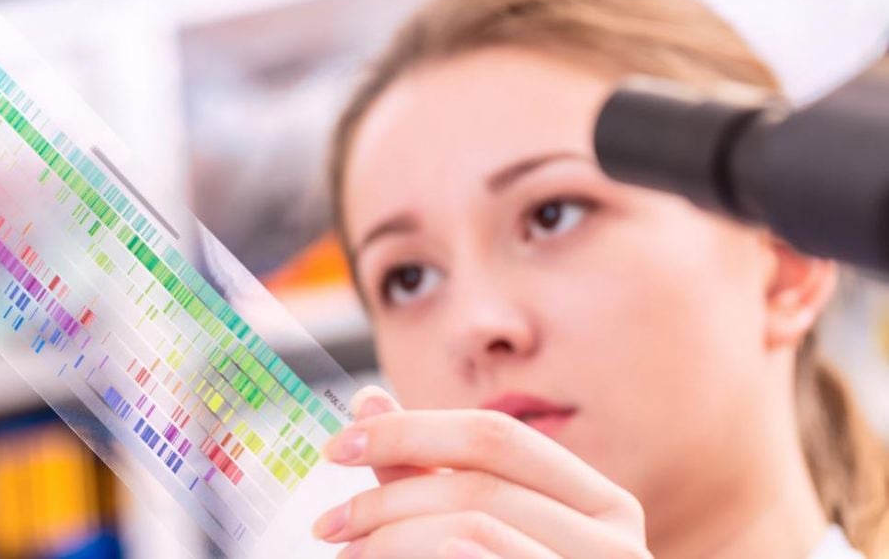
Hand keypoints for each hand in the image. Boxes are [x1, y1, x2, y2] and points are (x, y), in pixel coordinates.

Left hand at [313, 387, 649, 557]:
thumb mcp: (481, 526)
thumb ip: (428, 470)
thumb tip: (367, 400)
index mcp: (596, 498)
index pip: (494, 435)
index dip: (409, 431)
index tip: (336, 448)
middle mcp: (615, 535)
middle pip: (480, 485)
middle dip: (389, 498)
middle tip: (329, 524)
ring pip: (474, 527)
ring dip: (394, 537)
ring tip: (348, 553)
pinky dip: (457, 556)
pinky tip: (415, 557)